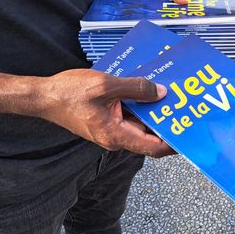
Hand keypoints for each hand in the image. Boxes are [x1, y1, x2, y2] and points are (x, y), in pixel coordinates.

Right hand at [34, 69, 175, 157]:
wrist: (44, 96)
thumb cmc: (69, 93)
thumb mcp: (105, 86)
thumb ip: (135, 88)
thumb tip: (160, 92)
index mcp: (116, 135)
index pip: (153, 147)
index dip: (174, 143)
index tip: (190, 133)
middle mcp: (116, 137)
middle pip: (149, 134)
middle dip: (167, 121)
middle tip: (186, 106)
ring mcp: (111, 129)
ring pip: (140, 123)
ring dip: (153, 110)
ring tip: (171, 93)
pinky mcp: (107, 120)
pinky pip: (129, 115)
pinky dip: (140, 104)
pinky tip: (148, 88)